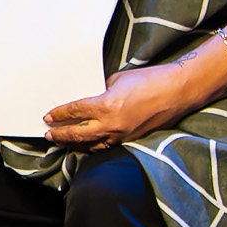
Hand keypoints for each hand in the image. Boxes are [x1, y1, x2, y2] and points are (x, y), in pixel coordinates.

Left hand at [39, 61, 205, 150]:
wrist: (178, 91)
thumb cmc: (150, 80)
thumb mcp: (119, 79)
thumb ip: (103, 91)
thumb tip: (94, 100)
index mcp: (106, 105)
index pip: (75, 111)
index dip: (59, 115)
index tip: (48, 117)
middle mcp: (112, 123)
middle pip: (78, 133)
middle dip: (61, 135)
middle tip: (49, 134)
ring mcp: (122, 134)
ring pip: (91, 144)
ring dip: (74, 144)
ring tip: (63, 142)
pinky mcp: (132, 139)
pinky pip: (107, 146)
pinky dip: (94, 146)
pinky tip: (87, 145)